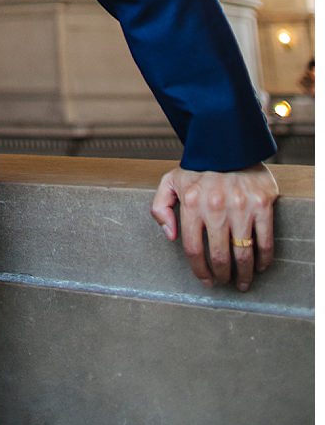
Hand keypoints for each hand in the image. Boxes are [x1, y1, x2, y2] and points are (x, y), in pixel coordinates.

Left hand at [150, 163, 277, 291]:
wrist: (229, 143)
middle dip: (222, 275)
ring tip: (242, 281)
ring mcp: (240, 206)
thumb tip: (169, 235)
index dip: (199, 270)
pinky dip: (263, 259)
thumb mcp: (171, 181)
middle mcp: (215, 206)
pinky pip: (264, 240)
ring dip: (243, 274)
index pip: (193, 248)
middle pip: (219, 256)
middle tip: (225, 282)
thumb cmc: (199, 166)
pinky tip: (259, 265)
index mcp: (191, 202)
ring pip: (243, 253)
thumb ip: (160, 207)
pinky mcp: (262, 204)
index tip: (205, 280)